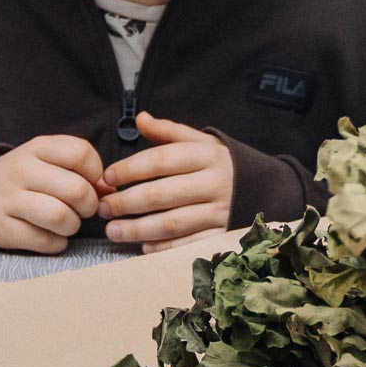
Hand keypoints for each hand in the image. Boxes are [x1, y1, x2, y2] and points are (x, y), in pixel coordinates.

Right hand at [0, 134, 108, 253]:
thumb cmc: (27, 178)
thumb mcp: (49, 161)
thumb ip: (80, 170)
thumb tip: (110, 191)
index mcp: (37, 148)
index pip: (81, 153)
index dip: (96, 172)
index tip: (90, 182)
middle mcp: (21, 170)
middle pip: (77, 190)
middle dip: (89, 205)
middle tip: (82, 208)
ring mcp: (9, 200)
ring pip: (61, 217)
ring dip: (73, 225)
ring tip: (67, 222)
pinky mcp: (2, 229)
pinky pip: (45, 241)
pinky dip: (57, 243)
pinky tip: (51, 235)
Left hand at [101, 113, 233, 251]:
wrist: (263, 189)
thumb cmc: (220, 164)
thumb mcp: (201, 142)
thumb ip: (169, 132)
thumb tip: (141, 118)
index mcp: (206, 155)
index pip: (160, 160)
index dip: (130, 169)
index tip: (107, 177)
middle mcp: (214, 183)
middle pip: (161, 195)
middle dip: (125, 203)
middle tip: (103, 208)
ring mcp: (219, 212)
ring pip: (170, 223)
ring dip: (137, 229)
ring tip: (112, 231)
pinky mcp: (222, 235)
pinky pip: (187, 245)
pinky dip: (164, 248)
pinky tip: (143, 246)